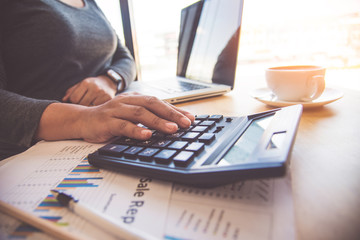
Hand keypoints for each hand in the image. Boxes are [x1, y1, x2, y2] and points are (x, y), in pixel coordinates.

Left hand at [62, 75, 116, 105]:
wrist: (108, 83)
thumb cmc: (91, 85)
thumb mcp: (81, 85)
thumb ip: (71, 92)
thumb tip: (63, 100)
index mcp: (86, 83)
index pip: (74, 98)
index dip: (73, 101)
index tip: (76, 101)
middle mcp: (95, 88)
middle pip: (82, 103)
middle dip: (80, 105)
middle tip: (82, 104)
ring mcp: (102, 94)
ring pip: (90, 107)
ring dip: (88, 108)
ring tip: (89, 106)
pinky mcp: (108, 99)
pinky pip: (98, 109)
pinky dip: (95, 109)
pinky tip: (95, 107)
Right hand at [78, 93, 194, 142]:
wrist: (83, 120)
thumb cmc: (111, 119)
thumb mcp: (131, 116)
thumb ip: (148, 118)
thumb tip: (172, 125)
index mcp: (135, 99)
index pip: (158, 102)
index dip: (175, 110)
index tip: (190, 118)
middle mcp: (127, 101)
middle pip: (152, 104)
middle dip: (171, 114)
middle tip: (186, 123)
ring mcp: (116, 110)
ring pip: (140, 114)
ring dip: (158, 121)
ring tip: (172, 129)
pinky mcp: (107, 121)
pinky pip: (123, 125)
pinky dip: (136, 130)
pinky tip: (146, 135)